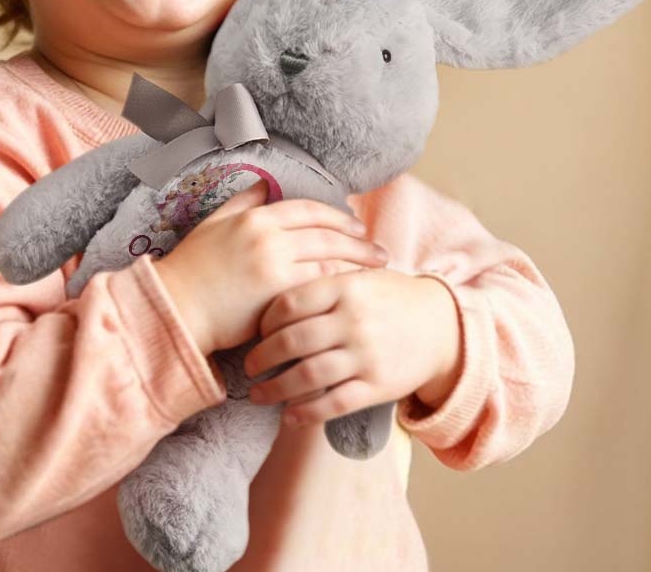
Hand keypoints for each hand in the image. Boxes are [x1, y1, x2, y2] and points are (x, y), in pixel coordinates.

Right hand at [154, 180, 389, 355]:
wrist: (176, 306)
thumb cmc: (191, 268)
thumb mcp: (213, 225)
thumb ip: (240, 203)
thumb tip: (265, 186)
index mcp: (254, 217)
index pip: (308, 209)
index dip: (337, 216)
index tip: (357, 225)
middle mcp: (267, 236)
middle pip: (326, 232)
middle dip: (357, 241)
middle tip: (379, 251)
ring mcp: (273, 264)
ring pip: (327, 258)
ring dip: (355, 264)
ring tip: (374, 272)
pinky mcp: (277, 293)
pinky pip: (317, 286)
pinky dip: (338, 285)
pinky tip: (352, 291)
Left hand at [242, 268, 462, 424]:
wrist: (442, 326)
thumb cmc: (390, 297)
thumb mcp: (359, 275)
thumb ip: (322, 279)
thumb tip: (271, 283)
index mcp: (345, 287)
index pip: (289, 303)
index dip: (265, 320)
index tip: (255, 331)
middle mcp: (354, 321)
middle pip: (293, 340)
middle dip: (262, 357)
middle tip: (248, 365)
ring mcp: (367, 355)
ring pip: (309, 375)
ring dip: (276, 389)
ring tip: (257, 394)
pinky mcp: (379, 386)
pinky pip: (335, 403)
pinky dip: (306, 412)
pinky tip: (288, 415)